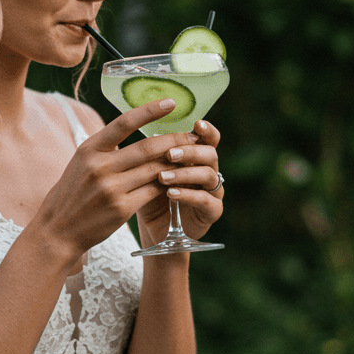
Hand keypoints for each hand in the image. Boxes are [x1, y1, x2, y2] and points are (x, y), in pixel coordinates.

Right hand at [33, 100, 209, 260]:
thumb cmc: (71, 194)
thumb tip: (132, 130)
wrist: (57, 230)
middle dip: (174, 140)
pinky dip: (168, 184)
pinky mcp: (122, 208)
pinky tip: (179, 180)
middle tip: (193, 136)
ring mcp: (112, 188)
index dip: (150, 110)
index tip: (171, 102)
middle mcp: (100, 166)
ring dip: (176, 163)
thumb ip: (104, 148)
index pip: (124, 122)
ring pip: (154, 170)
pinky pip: (153, 191)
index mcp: (89, 149)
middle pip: (147, 147)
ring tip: (191, 157)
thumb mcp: (80, 163)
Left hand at [135, 118, 223, 246]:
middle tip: (170, 154)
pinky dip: (188, 195)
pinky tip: (171, 193)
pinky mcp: (212, 212)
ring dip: (185, 173)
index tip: (197, 124)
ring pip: (209, 175)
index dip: (206, 130)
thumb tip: (139, 128)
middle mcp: (209, 171)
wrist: (155, 229)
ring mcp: (214, 192)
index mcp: (197, 157)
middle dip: (190, 152)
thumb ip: (151, 154)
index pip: (208, 138)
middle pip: (210, 154)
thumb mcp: (148, 172)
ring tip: (162, 177)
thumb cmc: (149, 196)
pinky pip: (206, 200)